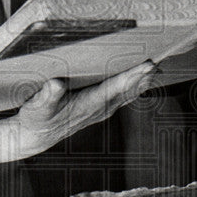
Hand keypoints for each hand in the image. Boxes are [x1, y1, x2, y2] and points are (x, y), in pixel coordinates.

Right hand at [15, 61, 156, 158]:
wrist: (35, 137)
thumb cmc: (35, 118)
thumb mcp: (37, 106)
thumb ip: (47, 95)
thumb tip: (56, 84)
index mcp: (87, 105)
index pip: (115, 88)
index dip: (132, 76)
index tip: (148, 65)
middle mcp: (98, 109)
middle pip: (127, 90)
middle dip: (144, 76)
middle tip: (162, 60)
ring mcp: (101, 111)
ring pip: (127, 94)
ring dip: (142, 81)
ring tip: (156, 67)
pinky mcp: (99, 110)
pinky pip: (123, 97)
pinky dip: (134, 87)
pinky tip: (142, 80)